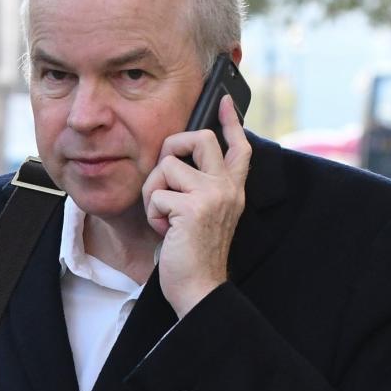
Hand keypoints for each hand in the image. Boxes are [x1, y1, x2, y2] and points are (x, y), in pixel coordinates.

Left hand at [142, 94, 250, 317]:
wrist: (199, 288)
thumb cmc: (194, 255)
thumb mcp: (202, 215)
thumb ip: (199, 189)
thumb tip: (175, 162)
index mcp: (232, 190)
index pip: (238, 147)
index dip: (231, 122)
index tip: (224, 101)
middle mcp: (227, 188)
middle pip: (200, 138)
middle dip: (173, 147)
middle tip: (166, 173)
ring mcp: (212, 195)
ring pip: (168, 165)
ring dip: (154, 192)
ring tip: (164, 218)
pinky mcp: (192, 207)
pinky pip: (156, 193)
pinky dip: (152, 214)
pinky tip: (165, 232)